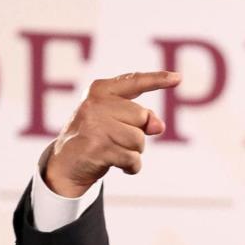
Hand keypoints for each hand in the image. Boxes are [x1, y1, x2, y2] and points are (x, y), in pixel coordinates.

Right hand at [44, 71, 179, 196]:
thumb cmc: (95, 137)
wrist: (66, 163)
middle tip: (118, 140)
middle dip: (138, 133)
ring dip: (134, 152)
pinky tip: (118, 165)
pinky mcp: (97, 148)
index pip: (134, 81)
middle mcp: (96, 104)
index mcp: (101, 90)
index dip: (158, 80)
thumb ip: (140, 117)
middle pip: (142, 117)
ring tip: (115, 152)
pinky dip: (132, 166)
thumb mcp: (115, 120)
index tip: (178, 78)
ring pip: (138, 140)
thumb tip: (159, 126)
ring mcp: (95, 125)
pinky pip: (132, 159)